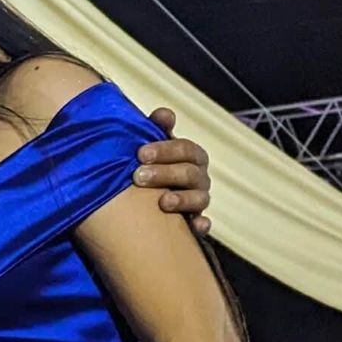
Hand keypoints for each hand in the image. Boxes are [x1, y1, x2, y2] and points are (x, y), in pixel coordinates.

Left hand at [136, 109, 211, 237]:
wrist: (146, 202)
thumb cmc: (150, 167)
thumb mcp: (152, 147)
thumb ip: (157, 129)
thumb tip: (163, 114)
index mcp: (191, 157)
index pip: (185, 149)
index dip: (165, 150)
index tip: (140, 153)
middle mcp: (199, 178)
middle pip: (189, 173)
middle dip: (165, 174)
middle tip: (138, 176)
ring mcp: (199, 201)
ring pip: (200, 198)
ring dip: (182, 199)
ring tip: (162, 202)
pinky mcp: (196, 223)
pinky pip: (204, 226)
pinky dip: (201, 226)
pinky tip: (194, 227)